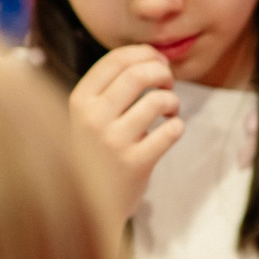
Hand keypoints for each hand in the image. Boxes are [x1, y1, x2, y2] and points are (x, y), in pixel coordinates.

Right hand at [69, 44, 182, 231]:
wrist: (88, 204)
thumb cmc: (96, 152)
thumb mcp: (89, 116)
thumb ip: (111, 87)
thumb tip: (152, 56)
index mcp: (80, 100)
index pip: (115, 60)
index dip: (145, 54)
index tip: (158, 62)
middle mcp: (93, 118)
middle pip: (138, 74)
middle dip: (162, 72)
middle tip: (168, 82)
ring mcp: (113, 142)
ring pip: (157, 101)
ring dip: (172, 100)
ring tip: (170, 110)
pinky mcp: (135, 163)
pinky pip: (170, 131)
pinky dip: (178, 126)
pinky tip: (170, 131)